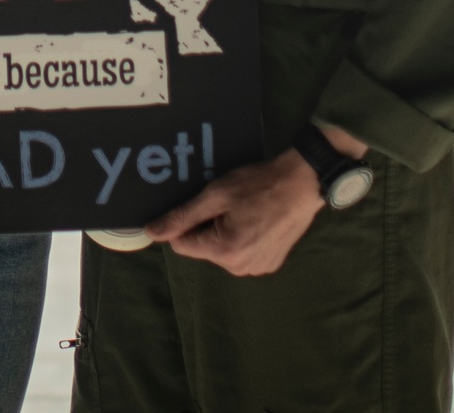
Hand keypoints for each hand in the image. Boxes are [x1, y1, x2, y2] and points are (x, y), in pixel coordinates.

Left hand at [145, 150, 323, 276]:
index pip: (181, 244)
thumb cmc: (257, 184)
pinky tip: (256, 220)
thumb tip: (151, 232)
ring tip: (244, 210)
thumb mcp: (216, 194)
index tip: (204, 203)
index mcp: (224, 251)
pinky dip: (242, 238)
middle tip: (228, 203)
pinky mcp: (269, 265)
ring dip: (224, 232)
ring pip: (221, 252)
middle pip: (202, 248)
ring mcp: (256, 269)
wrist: (302, 185)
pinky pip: (241, 254)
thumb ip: (182, 216)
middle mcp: (239, 268)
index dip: (187, 221)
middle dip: (207, 226)